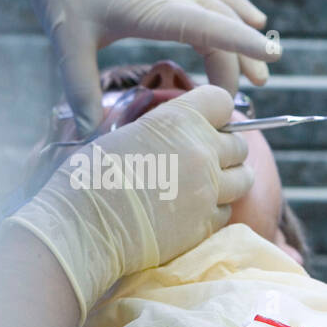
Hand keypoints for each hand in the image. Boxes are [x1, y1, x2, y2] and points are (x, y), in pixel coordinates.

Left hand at [0, 0, 278, 133]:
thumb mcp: (67, 46)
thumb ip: (80, 90)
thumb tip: (91, 131)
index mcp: (149, 8)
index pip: (205, 24)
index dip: (238, 40)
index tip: (268, 55)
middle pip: (218, 26)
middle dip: (241, 59)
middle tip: (249, 97)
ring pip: (219, 10)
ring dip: (242, 39)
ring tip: (261, 74)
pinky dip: (235, 8)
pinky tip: (253, 19)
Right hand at [5, 85, 252, 326]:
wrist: (83, 225)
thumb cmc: (91, 175)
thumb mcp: (128, 133)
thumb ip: (165, 130)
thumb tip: (180, 134)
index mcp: (180, 119)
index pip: (222, 101)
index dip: (215, 112)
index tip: (205, 123)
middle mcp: (202, 151)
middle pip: (239, 144)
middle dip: (225, 150)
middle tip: (202, 160)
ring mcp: (208, 190)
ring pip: (243, 179)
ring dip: (228, 180)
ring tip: (202, 185)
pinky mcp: (205, 225)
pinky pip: (226, 212)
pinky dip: (213, 211)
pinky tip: (187, 211)